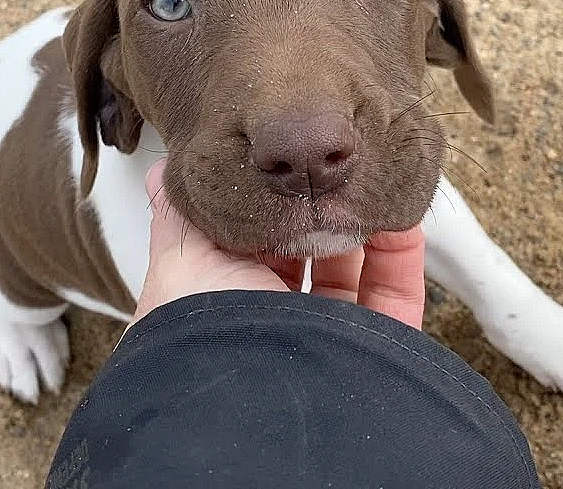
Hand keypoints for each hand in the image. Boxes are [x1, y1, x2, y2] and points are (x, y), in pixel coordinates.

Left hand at [131, 159, 425, 328]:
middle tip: (331, 166)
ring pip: (356, 269)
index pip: (250, 241)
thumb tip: (160, 174)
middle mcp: (272, 320)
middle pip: (306, 250)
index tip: (284, 162)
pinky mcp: (375, 349)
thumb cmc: (207, 328)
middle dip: (319, 205)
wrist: (255, 400)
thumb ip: (179, 215)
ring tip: (367, 179)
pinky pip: (396, 293)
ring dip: (363, 221)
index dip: (266, 201)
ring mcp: (326, 337)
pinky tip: (400, 211)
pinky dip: (403, 251)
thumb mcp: (181, 258)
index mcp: (222, 299)